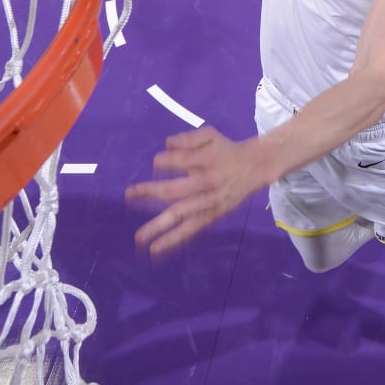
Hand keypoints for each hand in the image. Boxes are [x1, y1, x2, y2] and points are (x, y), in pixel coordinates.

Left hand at [126, 127, 260, 256]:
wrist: (256, 167)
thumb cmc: (226, 150)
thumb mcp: (210, 135)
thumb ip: (188, 138)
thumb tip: (166, 145)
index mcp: (207, 160)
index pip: (181, 160)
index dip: (165, 161)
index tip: (157, 162)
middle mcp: (207, 182)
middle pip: (175, 190)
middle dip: (150, 192)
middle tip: (129, 194)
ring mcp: (209, 202)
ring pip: (181, 215)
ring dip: (159, 227)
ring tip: (139, 238)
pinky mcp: (212, 215)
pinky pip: (191, 229)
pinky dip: (174, 239)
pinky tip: (156, 249)